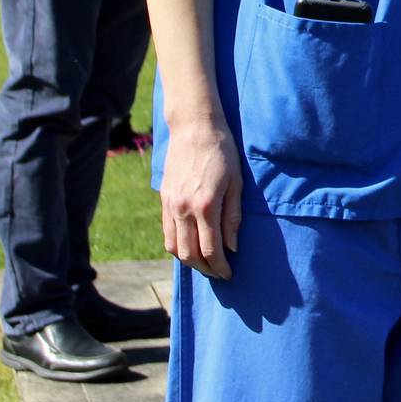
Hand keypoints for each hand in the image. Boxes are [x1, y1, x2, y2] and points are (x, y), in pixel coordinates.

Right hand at [160, 116, 239, 279]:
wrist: (194, 128)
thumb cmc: (222, 152)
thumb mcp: (237, 182)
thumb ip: (233, 217)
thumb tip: (232, 247)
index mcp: (205, 205)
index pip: (211, 250)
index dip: (220, 266)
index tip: (229, 273)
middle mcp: (183, 209)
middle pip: (190, 254)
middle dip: (205, 269)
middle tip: (219, 273)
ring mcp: (170, 205)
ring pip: (174, 247)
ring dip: (189, 261)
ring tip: (205, 264)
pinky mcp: (163, 200)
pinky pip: (166, 233)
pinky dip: (177, 246)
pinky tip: (189, 247)